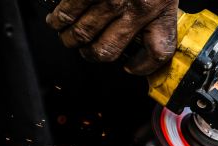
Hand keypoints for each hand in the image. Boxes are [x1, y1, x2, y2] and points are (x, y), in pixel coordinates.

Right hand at [46, 0, 177, 74]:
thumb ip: (158, 10)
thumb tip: (147, 36)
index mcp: (161, 6)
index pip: (158, 52)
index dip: (144, 67)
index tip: (133, 66)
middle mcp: (137, 5)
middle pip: (108, 51)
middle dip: (93, 55)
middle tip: (88, 51)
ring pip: (83, 34)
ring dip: (71, 39)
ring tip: (69, 36)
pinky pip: (67, 13)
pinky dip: (58, 20)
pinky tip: (56, 20)